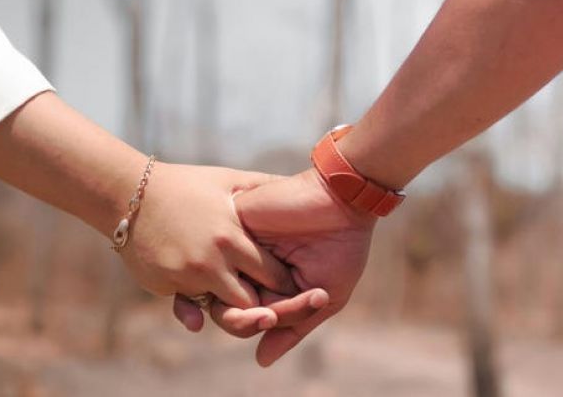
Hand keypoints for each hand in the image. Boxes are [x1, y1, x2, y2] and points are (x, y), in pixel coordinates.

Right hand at [118, 163, 298, 315]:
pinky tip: (205, 300)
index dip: (283, 281)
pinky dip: (199, 305)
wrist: (129, 193)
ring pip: (221, 311)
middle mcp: (209, 263)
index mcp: (231, 237)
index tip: (292, 283)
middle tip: (272, 303)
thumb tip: (300, 182)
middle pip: (249, 303)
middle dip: (262, 305)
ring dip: (231, 307)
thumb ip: (264, 186)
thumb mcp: (228, 180)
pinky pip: (190, 308)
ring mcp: (185, 277)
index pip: (272, 275)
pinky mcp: (164, 286)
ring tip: (241, 300)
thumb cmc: (187, 185)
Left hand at [172, 168, 377, 365]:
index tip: (274, 320)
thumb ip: (292, 327)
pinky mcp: (234, 223)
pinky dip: (241, 275)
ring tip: (270, 305)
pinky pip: (221, 259)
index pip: (244, 317)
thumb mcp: (322, 297)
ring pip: (218, 287)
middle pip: (224, 308)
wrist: (345, 202)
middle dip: (245, 321)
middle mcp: (248, 267)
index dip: (253, 326)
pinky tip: (264, 275)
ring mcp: (238, 247)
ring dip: (243, 306)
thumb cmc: (342, 248)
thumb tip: (261, 361)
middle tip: (270, 317)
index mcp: (267, 284)